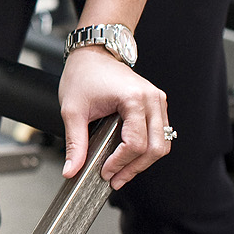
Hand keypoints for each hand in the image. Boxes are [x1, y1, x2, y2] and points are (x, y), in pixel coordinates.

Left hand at [59, 46, 171, 188]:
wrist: (93, 53)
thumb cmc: (83, 75)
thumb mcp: (72, 111)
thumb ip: (74, 143)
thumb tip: (70, 170)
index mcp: (134, 99)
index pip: (136, 143)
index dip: (121, 163)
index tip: (105, 173)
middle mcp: (152, 99)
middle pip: (156, 147)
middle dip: (135, 168)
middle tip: (115, 179)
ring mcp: (158, 101)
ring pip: (162, 143)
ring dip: (143, 162)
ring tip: (121, 172)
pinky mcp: (157, 104)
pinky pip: (160, 134)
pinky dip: (147, 149)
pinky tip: (128, 158)